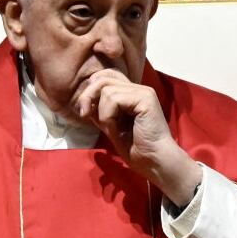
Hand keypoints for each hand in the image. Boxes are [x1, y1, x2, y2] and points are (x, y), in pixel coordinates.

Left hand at [74, 69, 200, 205]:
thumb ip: (99, 110)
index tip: (86, 112)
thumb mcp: (110, 125)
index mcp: (131, 93)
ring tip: (110, 128)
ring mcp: (143, 92)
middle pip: (103, 77)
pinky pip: (114, 99)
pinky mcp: (145, 98)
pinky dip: (108, 116)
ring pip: (106, 89)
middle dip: (88, 96)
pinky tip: (116, 129)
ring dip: (102, 112)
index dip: (92, 90)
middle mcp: (138, 88)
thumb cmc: (135, 148)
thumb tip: (83, 99)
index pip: (105, 76)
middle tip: (84, 115)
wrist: (153, 161)